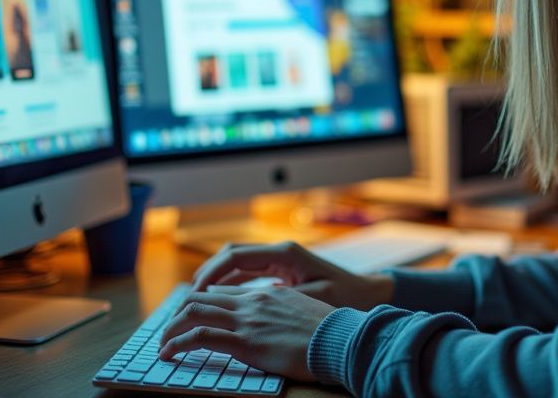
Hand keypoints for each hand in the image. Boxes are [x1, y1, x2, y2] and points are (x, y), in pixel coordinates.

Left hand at [157, 286, 331, 380]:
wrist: (343, 340)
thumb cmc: (331, 332)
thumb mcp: (305, 315)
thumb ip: (282, 312)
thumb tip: (267, 321)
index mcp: (268, 294)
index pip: (223, 290)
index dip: (201, 301)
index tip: (187, 316)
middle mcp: (254, 301)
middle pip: (203, 296)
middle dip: (178, 313)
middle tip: (168, 331)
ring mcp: (248, 319)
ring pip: (194, 312)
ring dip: (171, 328)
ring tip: (162, 344)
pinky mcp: (246, 341)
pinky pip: (200, 337)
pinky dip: (178, 344)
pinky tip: (168, 354)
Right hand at [191, 240, 394, 310]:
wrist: (368, 294)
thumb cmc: (345, 298)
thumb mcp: (313, 299)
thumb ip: (280, 298)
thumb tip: (246, 304)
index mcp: (284, 254)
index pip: (236, 256)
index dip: (212, 273)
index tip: (195, 292)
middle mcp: (279, 252)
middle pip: (232, 255)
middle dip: (208, 273)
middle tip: (189, 296)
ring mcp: (280, 260)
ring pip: (238, 263)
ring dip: (218, 279)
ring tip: (197, 300)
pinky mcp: (282, 270)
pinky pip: (249, 273)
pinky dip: (232, 284)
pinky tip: (220, 300)